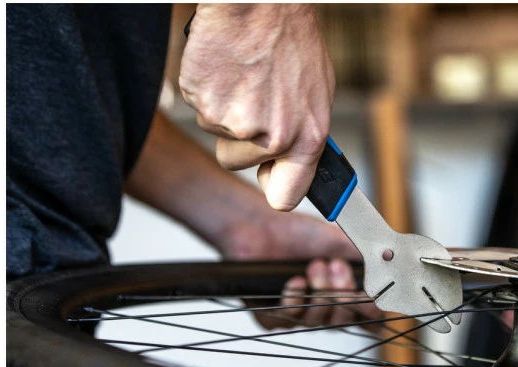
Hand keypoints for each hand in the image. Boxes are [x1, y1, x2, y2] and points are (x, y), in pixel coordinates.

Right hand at [179, 3, 334, 211]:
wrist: (259, 3)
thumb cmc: (289, 36)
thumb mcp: (317, 89)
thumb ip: (305, 132)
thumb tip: (297, 163)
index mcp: (306, 136)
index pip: (285, 196)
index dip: (273, 187)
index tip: (270, 177)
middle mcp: (272, 136)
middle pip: (237, 163)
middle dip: (239, 139)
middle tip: (252, 98)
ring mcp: (235, 123)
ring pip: (218, 133)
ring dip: (225, 108)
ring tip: (243, 73)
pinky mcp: (204, 104)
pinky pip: (200, 108)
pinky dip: (209, 89)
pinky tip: (226, 66)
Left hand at [214, 211, 381, 329]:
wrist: (261, 223)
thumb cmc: (296, 232)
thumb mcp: (339, 243)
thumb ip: (366, 261)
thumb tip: (392, 273)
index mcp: (339, 293)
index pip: (362, 317)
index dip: (371, 316)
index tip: (375, 303)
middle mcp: (319, 307)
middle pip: (343, 322)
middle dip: (344, 295)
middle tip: (337, 267)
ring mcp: (296, 313)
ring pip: (318, 322)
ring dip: (320, 292)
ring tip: (314, 266)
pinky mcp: (269, 315)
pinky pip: (288, 319)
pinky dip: (294, 300)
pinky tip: (295, 281)